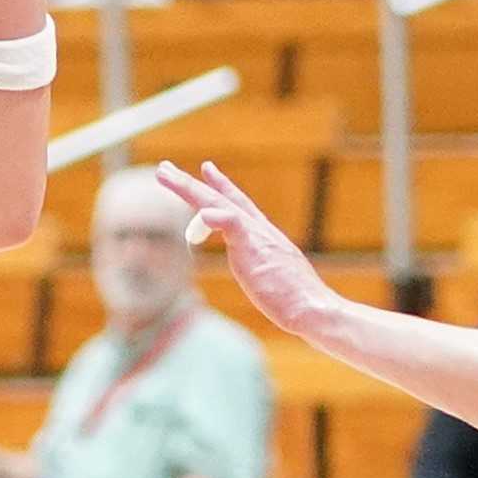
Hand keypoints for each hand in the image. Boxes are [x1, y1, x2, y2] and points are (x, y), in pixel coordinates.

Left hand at [155, 160, 340, 336]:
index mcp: (264, 237)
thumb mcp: (274, 280)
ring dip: (188, 188)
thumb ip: (262, 269)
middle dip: (192, 183)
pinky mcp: (255, 246)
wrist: (313, 309)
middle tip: (164, 168)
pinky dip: (214, 216)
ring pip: (217, 203)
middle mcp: (259, 230)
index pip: (239, 205)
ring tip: (164, 174)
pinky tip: (201, 212)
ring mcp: (257, 236)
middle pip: (221, 199)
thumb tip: (261, 274)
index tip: (207, 169)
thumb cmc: (297, 303)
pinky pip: (231, 223)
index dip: (221, 187)